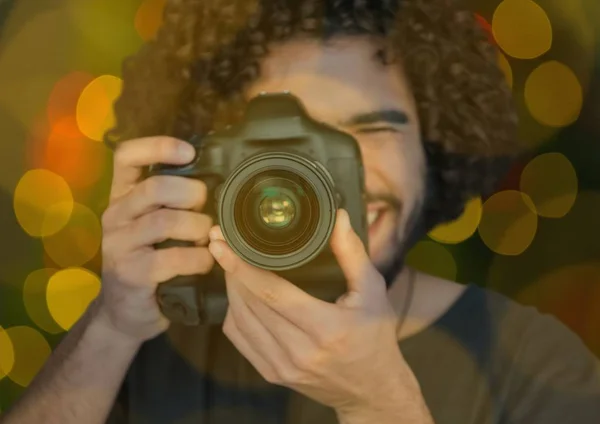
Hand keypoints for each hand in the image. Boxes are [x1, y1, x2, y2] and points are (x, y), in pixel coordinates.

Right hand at [96, 136, 214, 342]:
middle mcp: (115, 214)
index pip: (126, 156)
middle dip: (192, 194)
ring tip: (207, 239)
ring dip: (198, 229)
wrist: (128, 311)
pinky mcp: (130, 273)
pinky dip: (197, 259)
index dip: (158, 146)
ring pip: (165, 221)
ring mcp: (119, 244)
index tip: (189, 152)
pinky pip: (171, 258)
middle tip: (206, 209)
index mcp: (122, 196)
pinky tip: (204, 262)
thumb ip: (174, 202)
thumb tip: (219, 179)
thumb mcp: (157, 226)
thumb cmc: (151, 260)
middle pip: (155, 187)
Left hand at [207, 209, 419, 413]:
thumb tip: (338, 217)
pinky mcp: (273, 375)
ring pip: (240, 322)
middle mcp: (300, 351)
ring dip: (230, 291)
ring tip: (229, 266)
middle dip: (230, 271)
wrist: (372, 389)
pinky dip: (234, 315)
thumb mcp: (372, 291)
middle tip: (220, 244)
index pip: (272, 293)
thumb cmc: (375, 337)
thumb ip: (352, 252)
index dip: (242, 266)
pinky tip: (238, 296)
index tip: (223, 243)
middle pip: (250, 304)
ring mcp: (283, 367)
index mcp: (326, 329)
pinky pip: (240, 341)